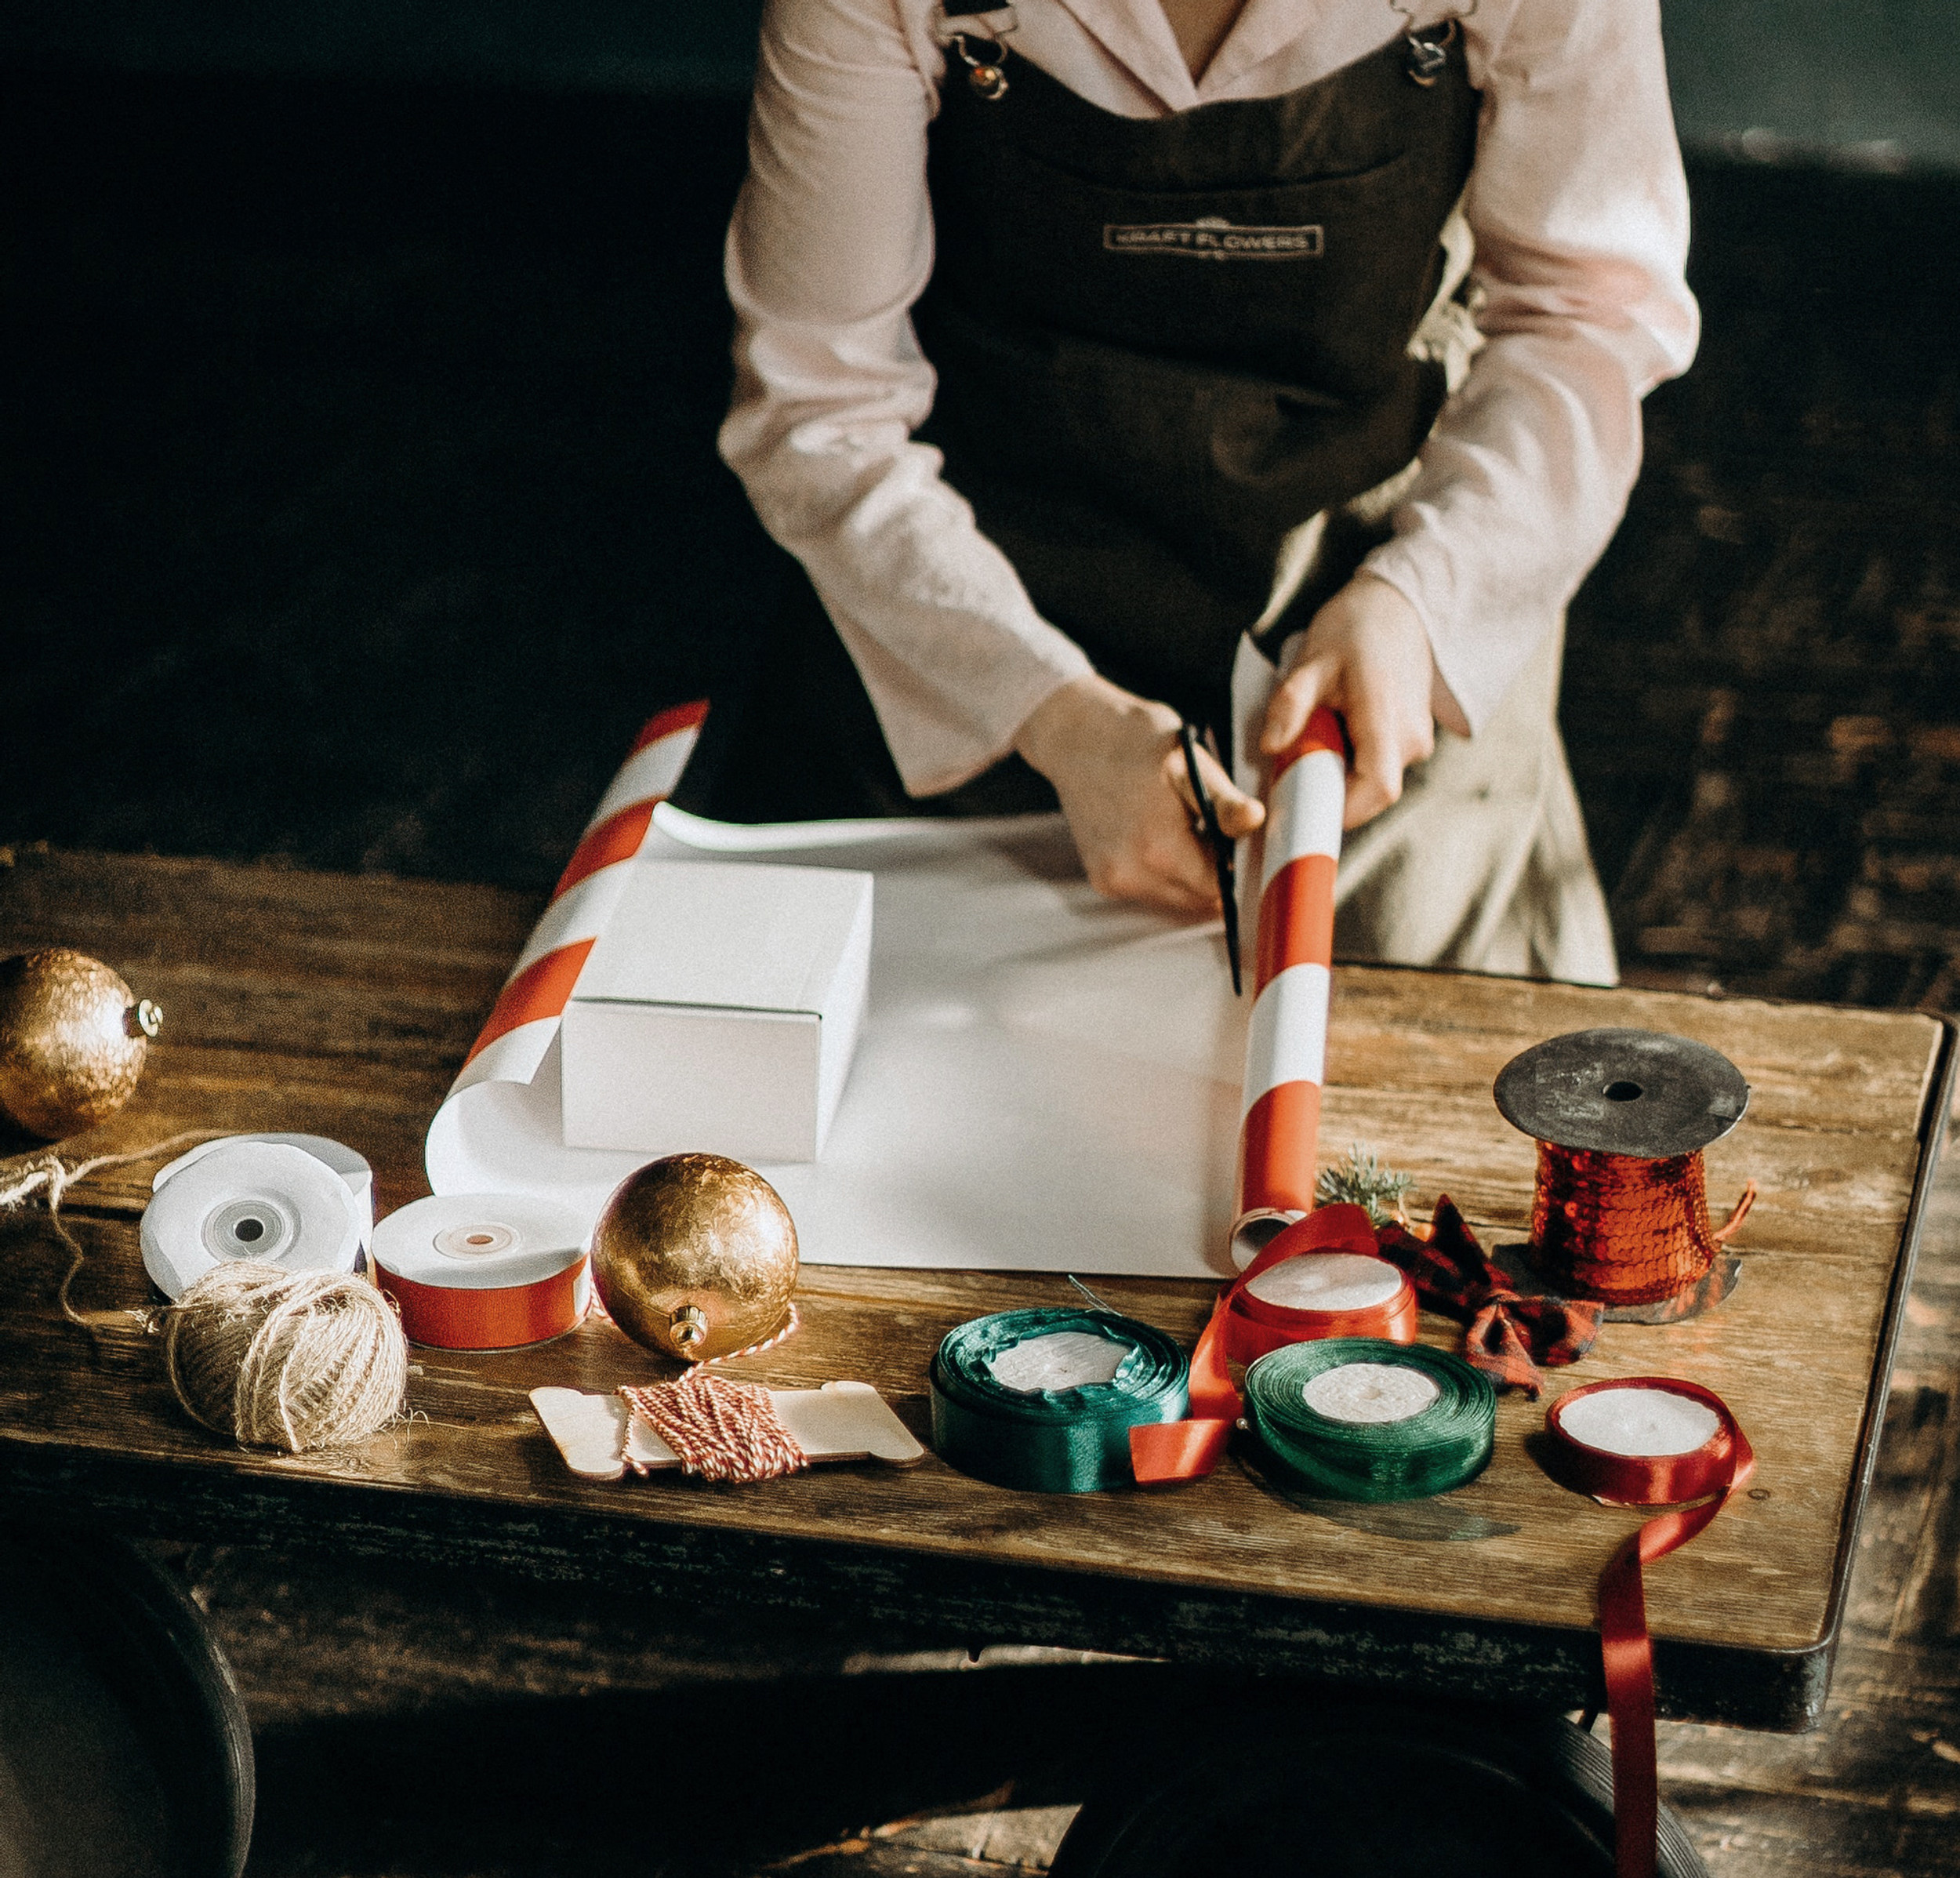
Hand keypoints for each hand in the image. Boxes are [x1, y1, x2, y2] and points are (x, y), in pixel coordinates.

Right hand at [1014, 673, 1264, 914]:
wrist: (1073, 736)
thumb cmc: (1133, 740)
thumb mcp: (1188, 761)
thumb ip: (1223, 800)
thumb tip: (1254, 820)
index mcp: (1159, 848)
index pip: (1218, 889)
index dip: (1234, 865)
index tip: (1232, 838)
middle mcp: (1131, 874)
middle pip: (1196, 899)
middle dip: (1211, 871)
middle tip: (1206, 826)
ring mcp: (1112, 880)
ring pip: (1174, 898)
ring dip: (1186, 873)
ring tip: (1179, 826)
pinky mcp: (1102, 880)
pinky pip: (1149, 890)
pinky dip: (1161, 871)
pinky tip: (1155, 834)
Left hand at [1259, 573, 1468, 830]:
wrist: (1397, 608)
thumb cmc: (1355, 629)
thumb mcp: (1313, 661)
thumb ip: (1290, 705)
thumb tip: (1269, 748)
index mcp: (1388, 718)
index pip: (1376, 789)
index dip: (1340, 809)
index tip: (1302, 806)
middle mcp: (1412, 739)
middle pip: (1369, 793)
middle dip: (1329, 789)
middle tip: (1294, 765)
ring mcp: (1417, 742)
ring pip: (1373, 782)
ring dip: (1339, 773)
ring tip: (1316, 734)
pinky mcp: (1413, 741)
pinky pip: (1379, 768)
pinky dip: (1350, 762)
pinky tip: (1334, 730)